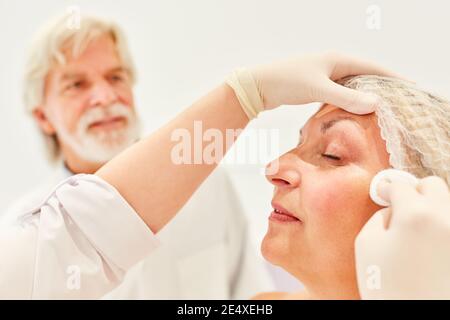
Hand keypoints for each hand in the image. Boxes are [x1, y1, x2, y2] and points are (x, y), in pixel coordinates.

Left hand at [227, 52, 401, 118]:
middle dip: (380, 87)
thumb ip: (346, 97)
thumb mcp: (319, 89)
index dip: (392, 76)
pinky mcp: (314, 85)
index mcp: (337, 59)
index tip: (409, 87)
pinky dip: (348, 100)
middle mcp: (332, 64)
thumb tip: (376, 103)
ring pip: (350, 85)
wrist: (258, 86)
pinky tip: (353, 112)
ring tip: (380, 109)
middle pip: (363, 75)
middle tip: (397, 102)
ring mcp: (323, 74)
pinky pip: (338, 92)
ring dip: (363, 95)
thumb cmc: (287, 82)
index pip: (372, 67)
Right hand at [355, 176, 449, 298]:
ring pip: (448, 203)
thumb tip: (393, 208)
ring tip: (418, 228)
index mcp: (416, 214)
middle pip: (432, 185)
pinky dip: (442, 226)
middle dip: (415, 191)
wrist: (417, 313)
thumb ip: (379, 216)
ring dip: (432, 208)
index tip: (383, 192)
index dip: (387, 188)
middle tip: (402, 206)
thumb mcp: (366, 245)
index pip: (401, 186)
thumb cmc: (386, 286)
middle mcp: (446, 218)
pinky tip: (431, 242)